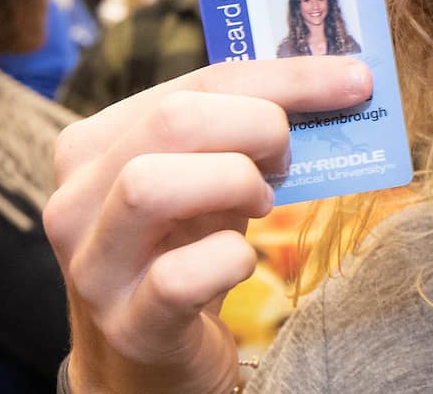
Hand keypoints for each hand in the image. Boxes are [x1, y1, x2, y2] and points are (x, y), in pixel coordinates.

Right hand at [46, 56, 371, 393]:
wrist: (145, 355)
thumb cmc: (182, 248)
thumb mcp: (202, 178)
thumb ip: (241, 130)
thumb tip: (341, 83)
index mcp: (94, 144)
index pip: (197, 83)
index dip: (286, 77)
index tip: (355, 79)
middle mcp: (77, 198)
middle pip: (172, 121)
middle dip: (258, 126)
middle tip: (287, 161)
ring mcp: (95, 265)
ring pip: (149, 186)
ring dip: (233, 184)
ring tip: (258, 205)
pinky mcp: (128, 325)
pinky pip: (178, 277)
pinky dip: (229, 260)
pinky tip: (240, 261)